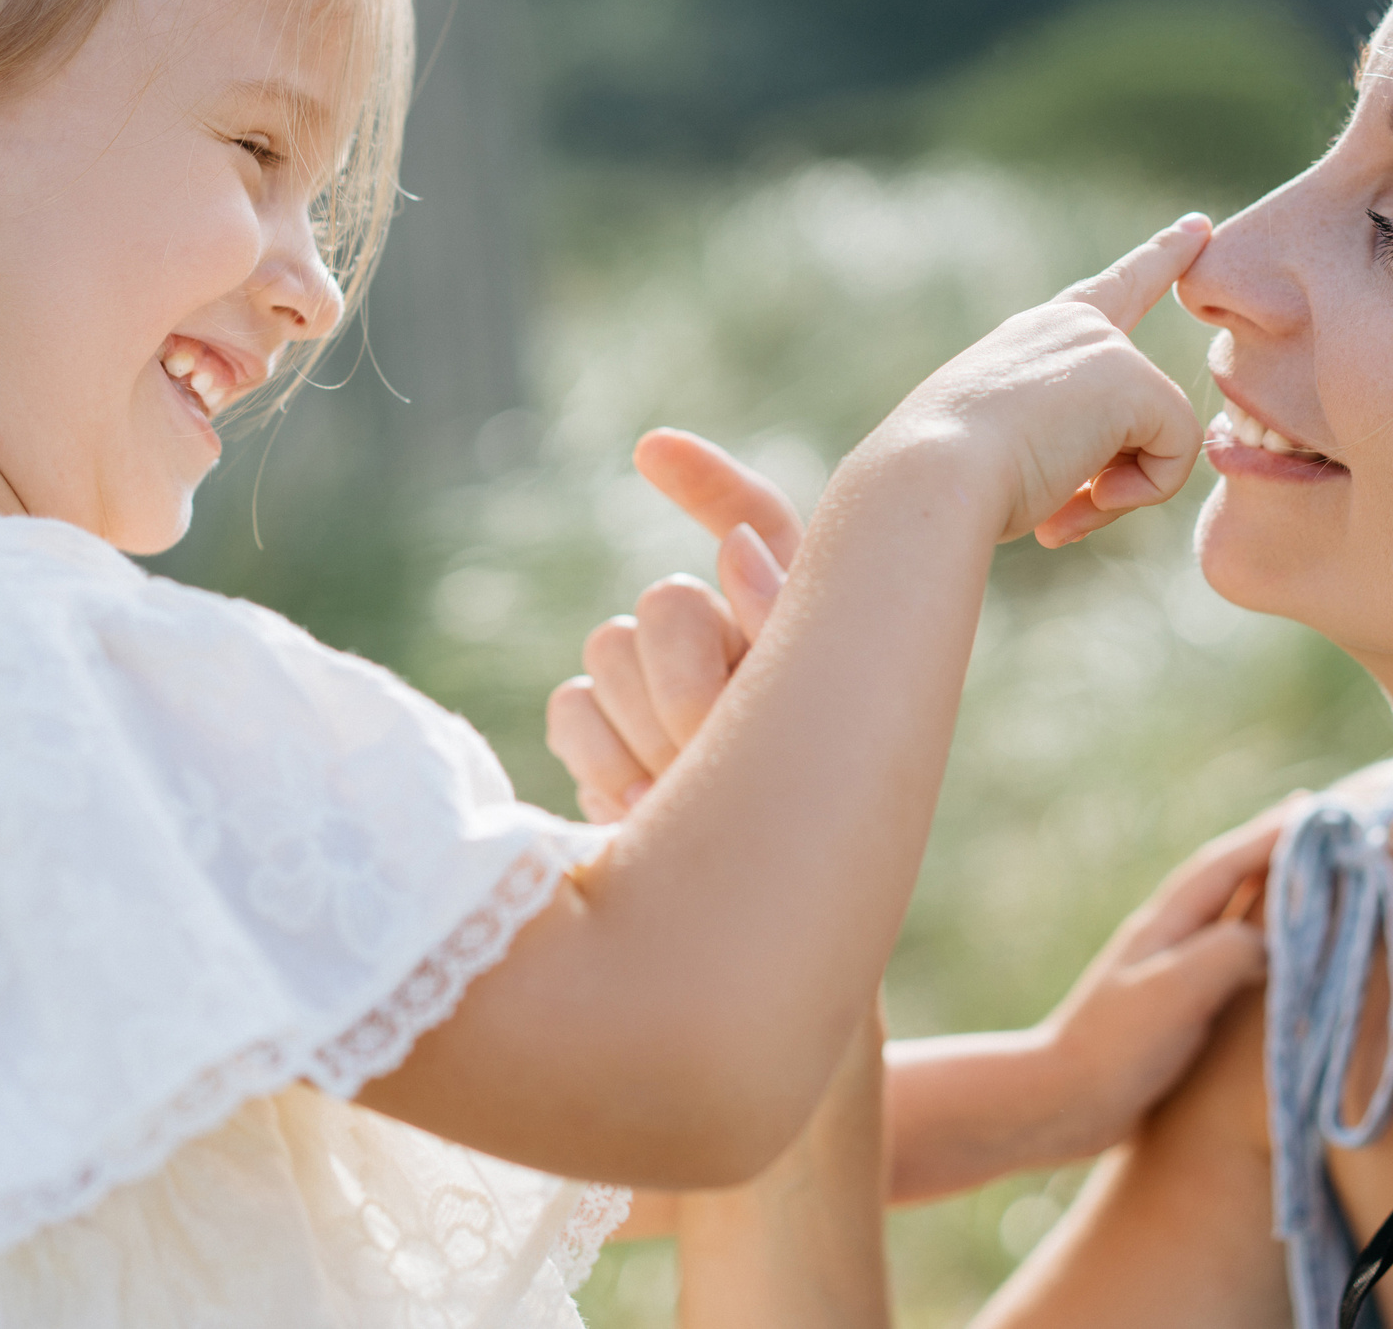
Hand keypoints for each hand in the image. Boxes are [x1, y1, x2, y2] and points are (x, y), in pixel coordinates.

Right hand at [547, 431, 801, 822]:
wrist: (764, 940)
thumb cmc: (818, 831)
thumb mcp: (822, 728)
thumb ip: (781, 634)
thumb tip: (734, 551)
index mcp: (796, 621)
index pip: (757, 521)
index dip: (708, 484)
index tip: (651, 452)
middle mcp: (721, 639)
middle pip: (666, 602)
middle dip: (686, 680)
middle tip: (713, 753)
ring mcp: (653, 687)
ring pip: (609, 649)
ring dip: (643, 729)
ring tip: (683, 795)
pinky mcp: (603, 738)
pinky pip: (569, 706)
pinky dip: (600, 757)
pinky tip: (640, 808)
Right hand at [852, 213, 1211, 548]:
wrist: (934, 474)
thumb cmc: (952, 477)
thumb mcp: (1005, 446)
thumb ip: (1065, 444)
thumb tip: (1110, 485)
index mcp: (1034, 336)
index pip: (1110, 290)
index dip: (1158, 258)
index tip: (1198, 226)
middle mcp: (1074, 327)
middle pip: (1147, 397)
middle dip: (1132, 473)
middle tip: (1071, 511)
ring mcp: (1107, 347)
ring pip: (1156, 439)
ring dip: (1118, 493)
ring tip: (1058, 509)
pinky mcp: (1136, 381)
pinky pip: (1178, 451)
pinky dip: (1144, 492)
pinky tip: (1090, 500)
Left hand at [881, 802, 1288, 1203]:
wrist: (1059, 1102)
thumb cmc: (1116, 1047)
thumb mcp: (1177, 992)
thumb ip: (1229, 952)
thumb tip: (1275, 940)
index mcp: (1166, 923)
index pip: (1227, 865)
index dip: (1272, 836)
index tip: (1316, 810)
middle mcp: (1167, 936)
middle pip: (1227, 878)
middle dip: (1270, 850)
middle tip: (1314, 823)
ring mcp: (1166, 969)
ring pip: (1225, 913)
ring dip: (1262, 887)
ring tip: (1299, 870)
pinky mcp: (1170, 1006)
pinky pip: (1225, 954)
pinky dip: (1255, 938)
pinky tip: (1265, 947)